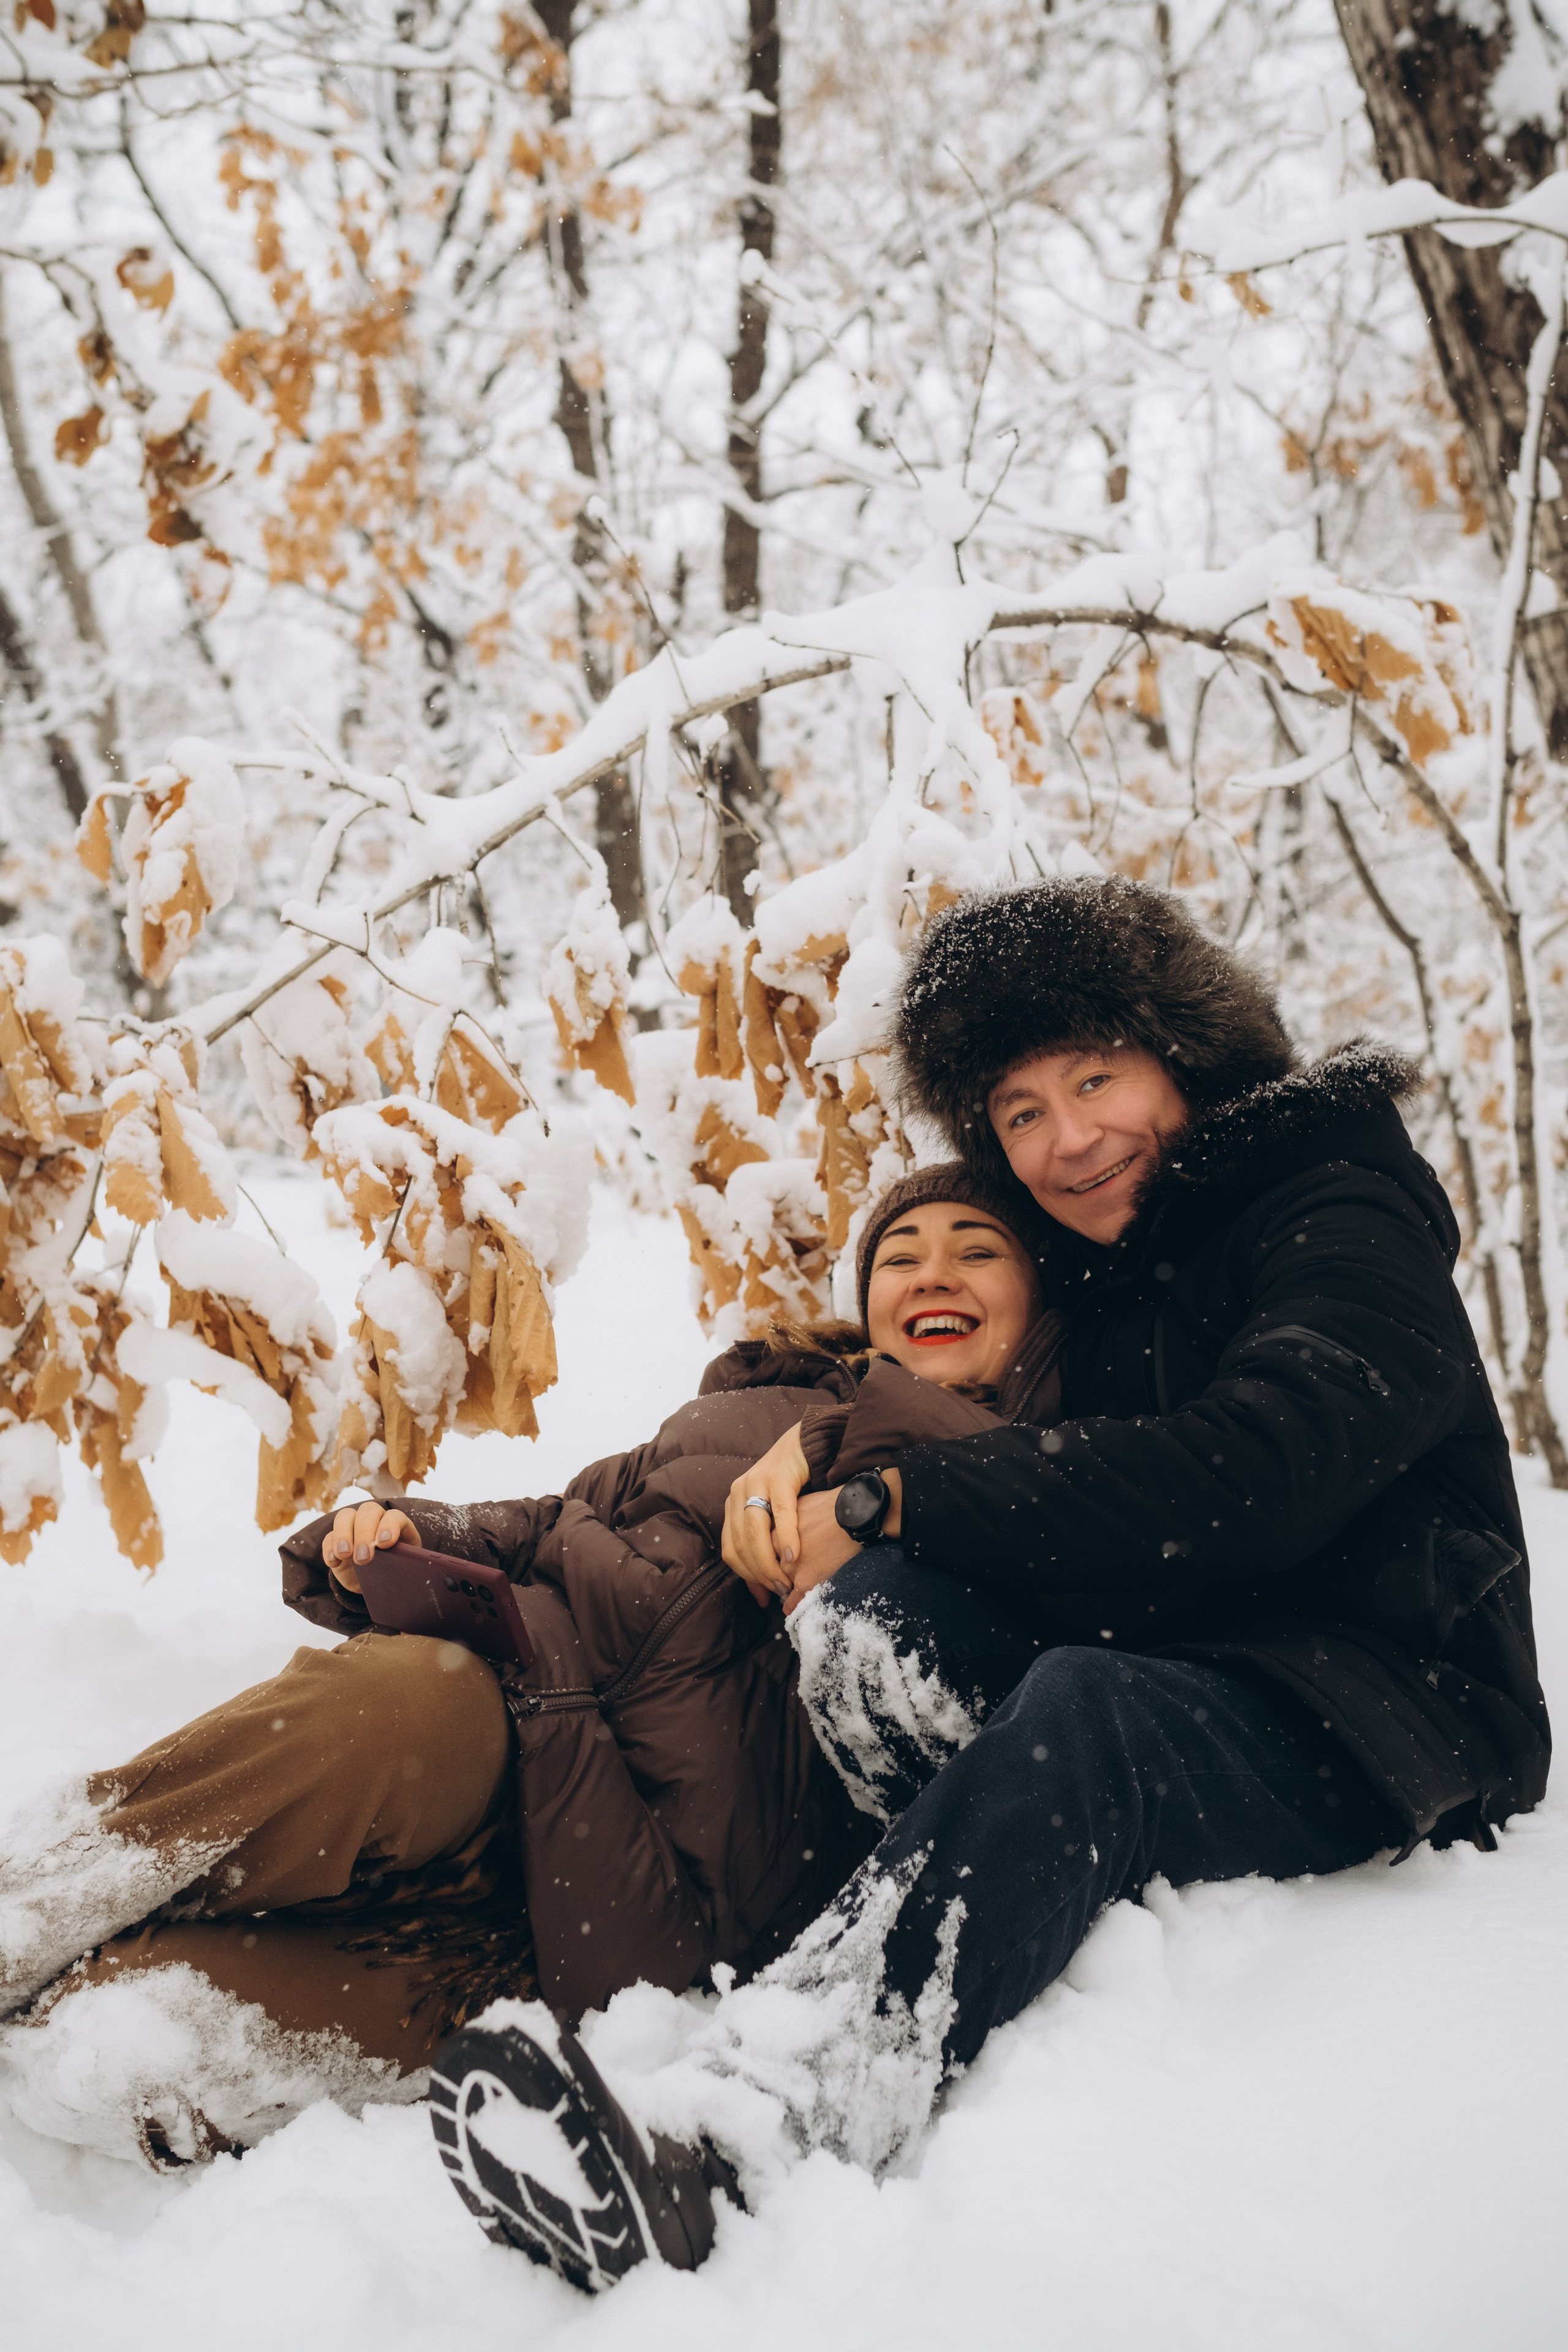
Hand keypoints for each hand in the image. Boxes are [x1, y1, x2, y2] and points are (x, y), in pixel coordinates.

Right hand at [322, 1500, 416, 1592]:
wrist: (377, 1581)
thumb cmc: (395, 1570)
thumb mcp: (403, 1567)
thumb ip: (403, 1563)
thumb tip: (402, 1567)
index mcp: (397, 1524)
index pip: (394, 1516)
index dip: (390, 1526)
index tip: (384, 1543)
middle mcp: (375, 1519)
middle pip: (368, 1511)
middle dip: (364, 1533)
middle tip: (363, 1557)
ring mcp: (353, 1527)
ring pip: (345, 1516)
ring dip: (343, 1535)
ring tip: (345, 1555)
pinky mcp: (336, 1539)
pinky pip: (329, 1536)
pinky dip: (329, 1548)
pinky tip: (333, 1563)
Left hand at [722, 1422, 809, 1602]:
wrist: (803, 1443)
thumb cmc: (790, 1487)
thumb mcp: (771, 1517)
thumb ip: (764, 1549)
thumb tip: (760, 1594)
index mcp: (732, 1504)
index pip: (730, 1550)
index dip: (746, 1576)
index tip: (764, 1595)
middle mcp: (738, 1492)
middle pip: (740, 1543)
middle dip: (759, 1573)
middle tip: (778, 1590)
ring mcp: (756, 1483)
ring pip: (754, 1532)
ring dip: (769, 1561)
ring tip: (784, 1580)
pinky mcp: (779, 1477)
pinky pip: (781, 1514)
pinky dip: (785, 1538)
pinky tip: (793, 1555)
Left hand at [782, 1470, 903, 1617]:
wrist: (853, 1515)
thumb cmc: (831, 1506)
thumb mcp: (798, 1506)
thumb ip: (785, 1520)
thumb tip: (781, 1526)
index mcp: (772, 1532)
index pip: (761, 1554)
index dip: (770, 1559)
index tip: (777, 1562)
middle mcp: (776, 1551)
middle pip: (768, 1571)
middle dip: (774, 1575)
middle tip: (783, 1578)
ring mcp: (790, 1568)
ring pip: (779, 1587)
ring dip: (784, 1590)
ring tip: (791, 1591)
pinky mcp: (805, 1581)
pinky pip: (792, 1603)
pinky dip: (793, 1606)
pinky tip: (793, 1608)